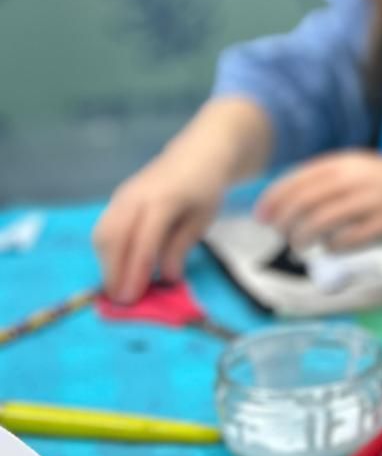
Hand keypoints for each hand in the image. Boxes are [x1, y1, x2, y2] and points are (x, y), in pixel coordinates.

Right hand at [94, 153, 222, 302]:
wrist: (196, 154)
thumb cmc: (203, 189)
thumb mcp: (202, 219)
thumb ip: (181, 247)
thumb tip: (168, 278)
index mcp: (164, 199)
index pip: (144, 239)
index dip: (136, 270)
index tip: (132, 299)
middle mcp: (136, 196)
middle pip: (113, 237)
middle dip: (113, 271)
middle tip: (122, 301)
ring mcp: (123, 195)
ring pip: (103, 234)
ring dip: (107, 264)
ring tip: (120, 288)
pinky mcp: (116, 200)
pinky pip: (104, 229)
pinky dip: (107, 253)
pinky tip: (118, 269)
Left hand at [256, 151, 381, 250]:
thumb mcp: (361, 170)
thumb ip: (328, 180)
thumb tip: (283, 201)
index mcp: (348, 162)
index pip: (299, 179)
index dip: (275, 199)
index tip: (261, 216)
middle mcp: (358, 179)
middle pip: (305, 202)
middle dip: (284, 221)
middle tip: (278, 234)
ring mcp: (373, 203)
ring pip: (321, 223)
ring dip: (303, 238)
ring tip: (299, 246)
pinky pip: (346, 241)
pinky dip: (330, 247)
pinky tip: (329, 247)